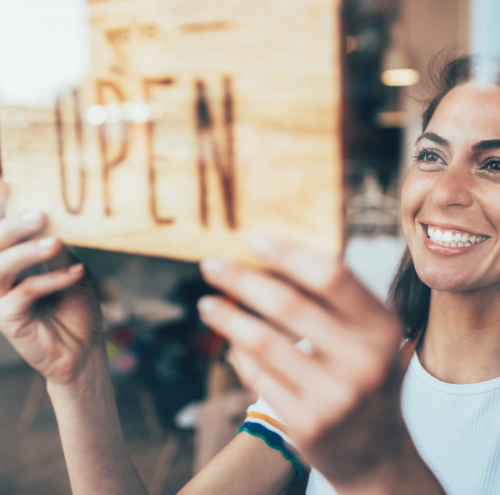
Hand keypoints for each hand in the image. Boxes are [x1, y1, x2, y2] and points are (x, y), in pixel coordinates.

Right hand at [0, 205, 102, 385]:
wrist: (85, 347)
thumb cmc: (77, 306)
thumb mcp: (73, 270)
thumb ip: (57, 250)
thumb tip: (51, 221)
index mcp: (17, 260)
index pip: (5, 233)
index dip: (5, 210)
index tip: (8, 182)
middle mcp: (3, 276)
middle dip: (13, 226)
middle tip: (40, 216)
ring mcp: (2, 298)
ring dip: (28, 252)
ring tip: (56, 243)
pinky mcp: (9, 319)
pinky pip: (23, 293)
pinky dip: (51, 280)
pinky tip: (76, 273)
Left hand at [197, 238, 406, 487]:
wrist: (376, 453)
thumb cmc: (364, 377)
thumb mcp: (366, 337)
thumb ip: (331, 302)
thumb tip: (271, 262)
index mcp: (382, 328)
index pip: (331, 276)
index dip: (288, 254)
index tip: (253, 241)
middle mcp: (364, 361)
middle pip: (288, 304)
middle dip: (241, 279)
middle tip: (210, 264)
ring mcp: (336, 397)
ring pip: (263, 342)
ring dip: (228, 317)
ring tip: (206, 304)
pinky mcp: (308, 425)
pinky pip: (258, 376)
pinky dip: (239, 354)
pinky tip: (230, 342)